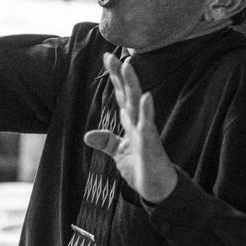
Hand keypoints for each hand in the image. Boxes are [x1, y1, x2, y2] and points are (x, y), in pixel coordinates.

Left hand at [83, 53, 177, 202]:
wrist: (157, 190)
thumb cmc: (142, 169)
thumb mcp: (119, 155)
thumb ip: (106, 142)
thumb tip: (88, 135)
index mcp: (131, 123)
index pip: (122, 95)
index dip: (115, 78)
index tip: (108, 58)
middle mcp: (138, 123)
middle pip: (128, 93)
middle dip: (120, 74)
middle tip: (111, 54)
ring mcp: (145, 132)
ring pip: (137, 104)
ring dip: (132, 85)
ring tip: (127, 66)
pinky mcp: (151, 144)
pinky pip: (148, 125)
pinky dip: (147, 111)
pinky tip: (146, 96)